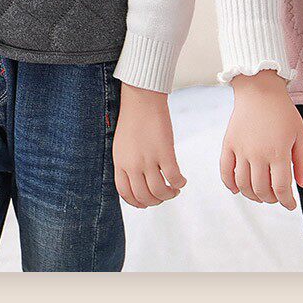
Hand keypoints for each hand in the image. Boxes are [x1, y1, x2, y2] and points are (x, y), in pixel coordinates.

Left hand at [112, 83, 186, 208]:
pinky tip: (182, 180)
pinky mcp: (164, 152)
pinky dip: (180, 183)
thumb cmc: (132, 118)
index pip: (125, 193)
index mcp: (120, 163)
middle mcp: (133, 165)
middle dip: (156, 201)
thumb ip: (126, 162)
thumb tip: (137, 179)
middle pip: (144, 196)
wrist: (141, 99)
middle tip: (164, 195)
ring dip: (169, 195)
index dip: (137, 202)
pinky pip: (174, 177)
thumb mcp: (121, 145)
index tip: (145, 203)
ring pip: (159, 191)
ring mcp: (148, 159)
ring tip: (174, 190)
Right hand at [220, 70, 302, 210]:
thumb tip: (302, 185)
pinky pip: (225, 171)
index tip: (290, 205)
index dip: (287, 202)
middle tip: (276, 197)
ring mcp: (241, 150)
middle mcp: (258, 154)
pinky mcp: (228, 144)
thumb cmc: (282, 111)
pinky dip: (230, 185)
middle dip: (271, 199)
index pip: (281, 188)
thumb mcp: (300, 134)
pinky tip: (238, 189)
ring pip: (243, 185)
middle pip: (261, 190)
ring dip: (252, 195)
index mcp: (278, 152)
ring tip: (260, 194)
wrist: (259, 89)